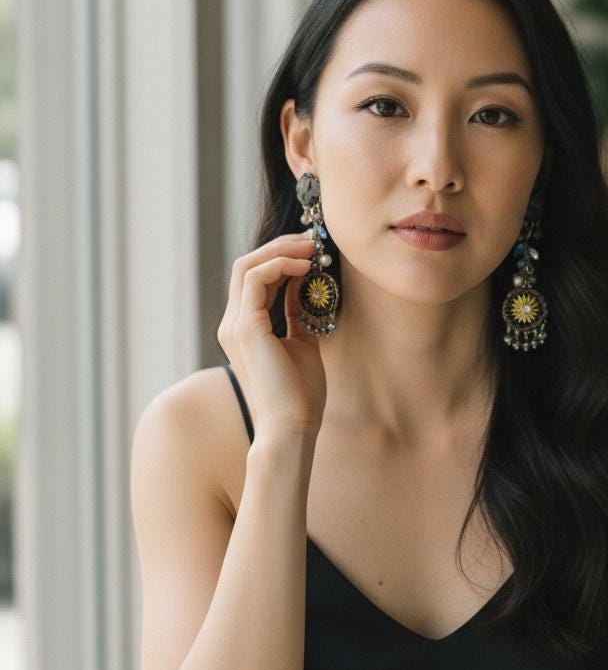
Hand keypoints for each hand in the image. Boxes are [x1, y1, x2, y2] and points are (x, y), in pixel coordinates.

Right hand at [216, 229, 328, 444]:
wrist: (291, 428)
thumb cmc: (299, 395)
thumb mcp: (302, 342)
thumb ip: (297, 311)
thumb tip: (305, 281)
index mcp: (244, 329)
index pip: (253, 279)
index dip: (280, 258)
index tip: (310, 251)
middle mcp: (233, 324)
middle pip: (246, 265)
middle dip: (280, 247)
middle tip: (311, 241)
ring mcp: (235, 325)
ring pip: (247, 266)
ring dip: (281, 251)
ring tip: (311, 249)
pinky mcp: (246, 327)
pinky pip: (255, 278)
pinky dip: (280, 265)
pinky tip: (305, 268)